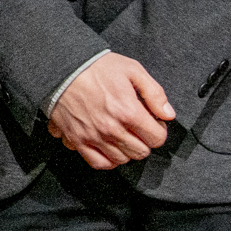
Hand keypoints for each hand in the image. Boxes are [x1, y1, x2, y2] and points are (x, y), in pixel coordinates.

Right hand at [49, 51, 175, 168]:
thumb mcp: (132, 70)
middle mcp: (112, 128)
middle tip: (138, 128)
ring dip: (127, 151)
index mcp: (129, 111)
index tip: (152, 122)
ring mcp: (94, 136)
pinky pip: (99, 163)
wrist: (62, 68)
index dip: (158, 130)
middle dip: (144, 141)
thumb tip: (168, 114)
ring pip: (122, 160)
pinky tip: (109, 149)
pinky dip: (108, 161)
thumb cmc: (97, 67)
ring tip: (123, 136)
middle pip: (141, 152)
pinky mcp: (78, 140)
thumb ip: (154, 93)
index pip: (157, 138)